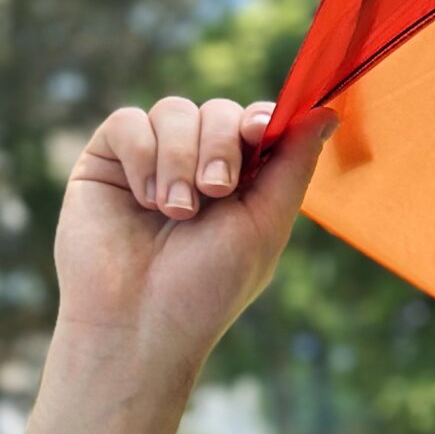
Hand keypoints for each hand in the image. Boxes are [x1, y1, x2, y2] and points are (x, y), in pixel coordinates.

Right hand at [54, 93, 340, 375]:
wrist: (139, 322)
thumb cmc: (207, 286)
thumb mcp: (265, 224)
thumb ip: (293, 164)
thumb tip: (327, 111)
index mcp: (242, 180)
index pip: (255, 123)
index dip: (260, 119)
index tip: (258, 132)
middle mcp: (197, 164)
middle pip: (218, 110)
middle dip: (220, 146)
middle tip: (215, 192)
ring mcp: (152, 160)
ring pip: (174, 111)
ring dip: (180, 159)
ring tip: (175, 212)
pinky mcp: (106, 162)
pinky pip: (127, 122)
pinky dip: (142, 156)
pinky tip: (144, 201)